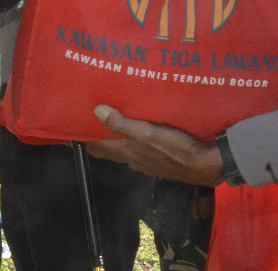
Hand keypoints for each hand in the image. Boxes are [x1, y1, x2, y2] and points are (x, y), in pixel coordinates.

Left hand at [87, 104, 222, 185]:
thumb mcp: (149, 133)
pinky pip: (136, 151)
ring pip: (121, 150)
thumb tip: (96, 111)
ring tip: (111, 119)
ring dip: (114, 138)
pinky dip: (130, 142)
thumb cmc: (177, 148)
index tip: (72, 126)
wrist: (205, 165)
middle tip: (89, 118)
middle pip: (106, 149)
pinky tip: (137, 132)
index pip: (95, 147)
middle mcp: (132, 160)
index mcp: (126, 152)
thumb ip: (123, 124)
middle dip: (96, 137)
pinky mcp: (157, 162)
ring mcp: (145, 163)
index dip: (82, 138)